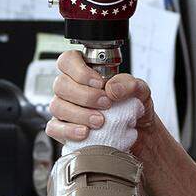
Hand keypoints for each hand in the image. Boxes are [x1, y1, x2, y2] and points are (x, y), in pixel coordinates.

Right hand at [46, 50, 161, 153]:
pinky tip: (85, 133)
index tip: (99, 83)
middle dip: (85, 96)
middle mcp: (71, 88)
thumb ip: (129, 84)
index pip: (68, 60)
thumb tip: (111, 88)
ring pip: (57, 106)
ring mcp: (64, 108)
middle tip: (105, 104)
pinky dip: (69, 130)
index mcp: (86, 71)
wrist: (138, 134)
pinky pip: (54, 128)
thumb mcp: (140, 91)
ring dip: (79, 114)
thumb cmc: (133, 107)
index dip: (79, 70)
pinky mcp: (63, 129)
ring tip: (100, 121)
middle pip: (61, 84)